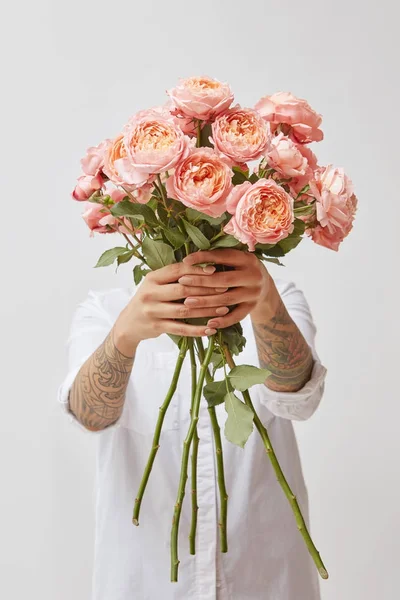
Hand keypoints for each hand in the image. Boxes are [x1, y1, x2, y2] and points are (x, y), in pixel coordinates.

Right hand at [113, 261, 231, 353]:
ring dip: (207, 310)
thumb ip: (173, 277)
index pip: (178, 270)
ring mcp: (153, 311)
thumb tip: (204, 266)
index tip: (215, 270)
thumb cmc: (149, 300)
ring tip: (224, 308)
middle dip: (207, 289)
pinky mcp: (157, 327)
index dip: (197, 269)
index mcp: (152, 278)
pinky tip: (211, 329)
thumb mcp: (155, 284)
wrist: (128, 324)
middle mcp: (150, 293)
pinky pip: (181, 328)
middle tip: (225, 289)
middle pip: (184, 289)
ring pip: (185, 309)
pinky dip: (197, 330)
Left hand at [180, 249, 271, 329]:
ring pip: (227, 299)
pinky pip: (236, 316)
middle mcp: (253, 275)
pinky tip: (208, 323)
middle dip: (201, 281)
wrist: (265, 286)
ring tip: (187, 302)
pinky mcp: (253, 307)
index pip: (223, 257)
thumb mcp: (235, 260)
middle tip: (182, 282)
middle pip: (224, 280)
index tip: (186, 260)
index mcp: (247, 259)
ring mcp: (254, 293)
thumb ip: (218, 258)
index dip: (204, 258)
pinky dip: (223, 320)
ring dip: (206, 301)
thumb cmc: (240, 269)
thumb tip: (190, 258)